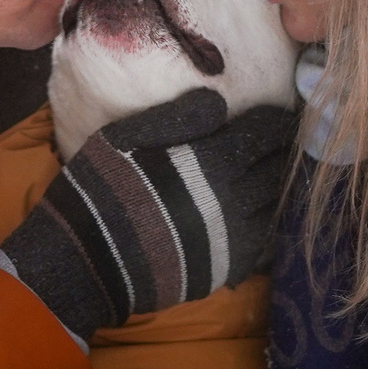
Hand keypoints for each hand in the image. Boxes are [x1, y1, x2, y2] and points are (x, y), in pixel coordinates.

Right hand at [0, 90, 296, 341]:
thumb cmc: (100, 193)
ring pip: (274, 206)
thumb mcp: (123, 139)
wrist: (86, 264)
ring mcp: (234, 239)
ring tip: (271, 176)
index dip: (275, 121)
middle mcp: (233, 201)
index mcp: (211, 163)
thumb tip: (220, 100)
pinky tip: (256, 215)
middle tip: (280, 143)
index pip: (264, 133)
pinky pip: (263, 242)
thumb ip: (176, 117)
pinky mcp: (227, 268)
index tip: (278, 115)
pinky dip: (265, 224)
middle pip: (276, 169)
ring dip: (276, 188)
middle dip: (280, 153)